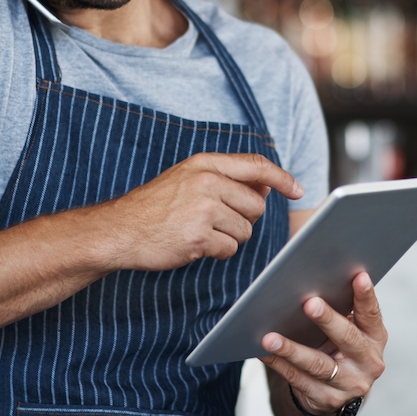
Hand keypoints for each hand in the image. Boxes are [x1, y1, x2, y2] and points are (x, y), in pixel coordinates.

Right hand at [100, 152, 302, 271]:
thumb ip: (224, 178)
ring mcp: (202, 209)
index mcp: (204, 164)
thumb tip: (266, 187)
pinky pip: (229, 249)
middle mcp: (206, 182)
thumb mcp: (186, 178)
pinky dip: (216, 252)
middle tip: (217, 221)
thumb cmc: (154, 207)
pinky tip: (194, 245)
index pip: (256, 166)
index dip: (282, 178)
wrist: (119, 230)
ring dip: (229, 237)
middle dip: (244, 218)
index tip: (297, 189)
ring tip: (200, 232)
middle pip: (256, 205)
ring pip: (245, 230)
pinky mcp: (198, 236)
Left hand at [259, 271, 386, 415]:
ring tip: (270, 337)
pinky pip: (298, 380)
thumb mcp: (351, 328)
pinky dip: (279, 364)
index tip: (359, 276)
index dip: (366, 295)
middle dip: (327, 320)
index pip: (372, 314)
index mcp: (375, 337)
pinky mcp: (327, 399)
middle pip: (347, 338)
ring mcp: (349, 384)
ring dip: (291, 349)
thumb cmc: (340, 345)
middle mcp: (368, 362)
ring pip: (318, 364)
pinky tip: (263, 352)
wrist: (338, 389)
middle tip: (309, 303)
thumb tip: (311, 274)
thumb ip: (342, 306)